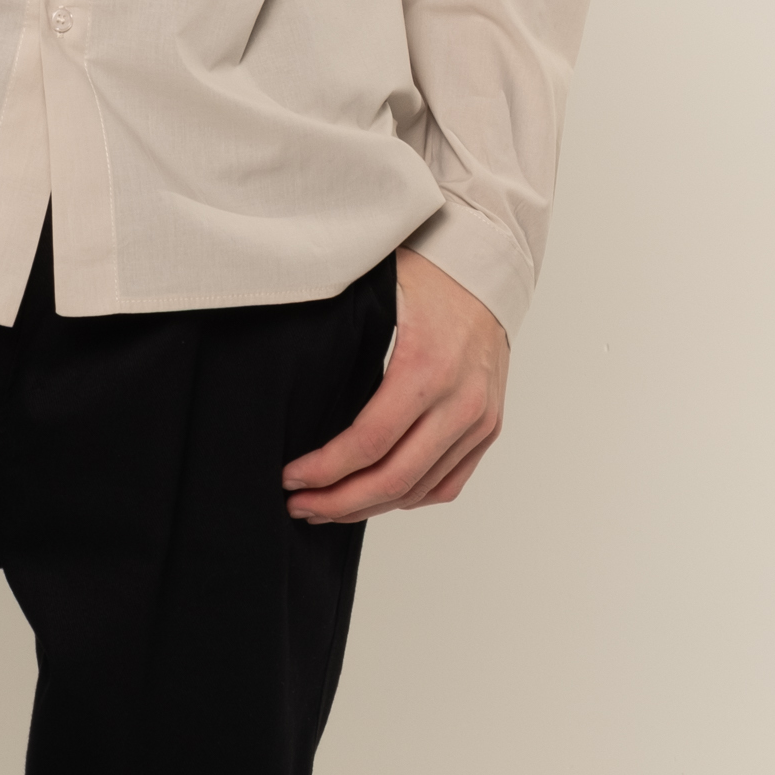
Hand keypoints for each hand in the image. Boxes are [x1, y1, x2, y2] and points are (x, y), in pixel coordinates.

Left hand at [282, 248, 507, 521]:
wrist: (487, 267)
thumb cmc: (426, 274)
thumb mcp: (377, 292)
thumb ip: (338, 334)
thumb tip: (286, 375)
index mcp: (427, 367)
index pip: (369, 442)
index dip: (325, 469)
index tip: (290, 477)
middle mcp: (460, 401)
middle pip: (394, 479)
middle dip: (339, 501)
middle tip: (300, 506)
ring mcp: (479, 418)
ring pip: (420, 489)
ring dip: (370, 506)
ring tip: (329, 506)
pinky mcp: (488, 426)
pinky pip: (448, 483)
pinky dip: (410, 497)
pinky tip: (376, 496)